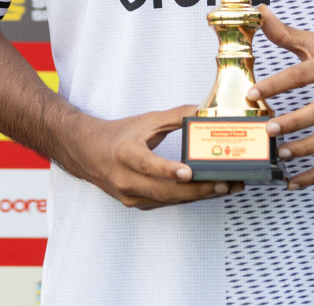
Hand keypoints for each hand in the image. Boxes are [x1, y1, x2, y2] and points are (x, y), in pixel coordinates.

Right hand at [63, 105, 243, 209]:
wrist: (87, 153)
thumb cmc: (118, 135)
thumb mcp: (145, 121)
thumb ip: (175, 116)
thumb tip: (203, 110)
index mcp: (125, 154)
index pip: (147, 165)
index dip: (168, 171)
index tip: (188, 173)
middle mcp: (126, 179)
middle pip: (165, 190)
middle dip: (198, 189)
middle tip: (225, 183)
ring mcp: (130, 195)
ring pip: (169, 199)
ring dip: (199, 196)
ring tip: (226, 188)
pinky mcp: (136, 204)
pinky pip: (166, 203)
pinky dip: (188, 198)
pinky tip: (208, 192)